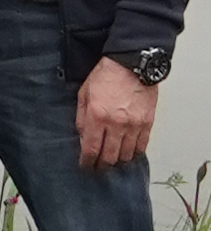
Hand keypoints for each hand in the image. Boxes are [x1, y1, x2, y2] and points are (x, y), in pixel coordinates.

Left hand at [77, 59, 159, 173]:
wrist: (132, 63)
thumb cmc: (107, 74)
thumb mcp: (84, 93)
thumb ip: (81, 117)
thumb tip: (82, 137)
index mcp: (97, 115)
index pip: (91, 149)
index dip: (87, 162)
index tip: (85, 166)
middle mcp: (116, 123)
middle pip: (109, 157)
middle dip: (101, 165)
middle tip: (98, 167)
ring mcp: (133, 125)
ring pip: (126, 155)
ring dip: (118, 160)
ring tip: (113, 160)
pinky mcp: (147, 123)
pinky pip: (141, 146)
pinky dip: (134, 153)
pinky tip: (128, 152)